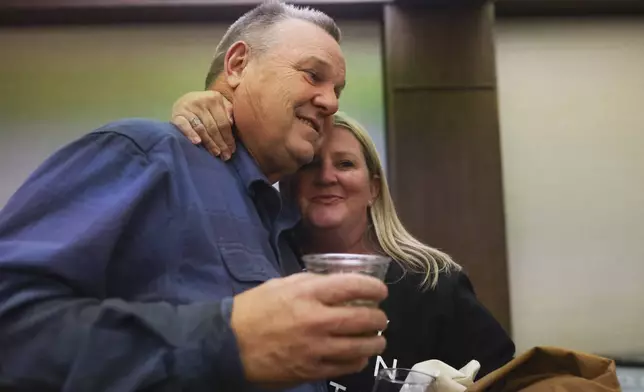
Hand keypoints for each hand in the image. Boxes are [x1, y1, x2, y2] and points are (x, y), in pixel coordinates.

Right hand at [171, 91, 235, 159]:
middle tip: (226, 156)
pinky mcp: (177, 114)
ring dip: (209, 143)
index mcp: (215, 98)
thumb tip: (232, 123)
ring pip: (201, 128)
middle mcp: (202, 101)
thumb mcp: (220, 104)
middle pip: (213, 127)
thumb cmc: (207, 106)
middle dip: (221, 143)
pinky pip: (184, 125)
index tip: (232, 150)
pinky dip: (190, 134)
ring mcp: (188, 107)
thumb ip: (228, 111)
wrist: (184, 100)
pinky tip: (197, 142)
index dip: (229, 138)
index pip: (223, 122)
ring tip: (216, 153)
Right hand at [231, 273, 388, 386]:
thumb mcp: (281, 285)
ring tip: (376, 338)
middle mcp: (316, 320)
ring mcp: (316, 348)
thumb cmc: (253, 310)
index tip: (380, 291)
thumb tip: (337, 284)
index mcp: (308, 294)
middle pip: (364, 319)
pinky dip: (359, 360)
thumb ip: (311, 283)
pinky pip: (347, 367)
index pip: (354, 286)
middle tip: (380, 316)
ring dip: (375, 341)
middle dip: (379, 317)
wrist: (229, 344)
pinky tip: (358, 356)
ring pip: (362, 346)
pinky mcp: (312, 370)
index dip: (374, 287)